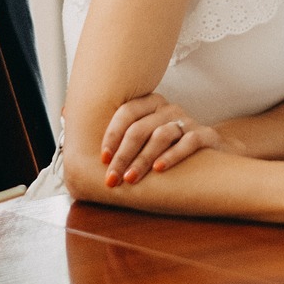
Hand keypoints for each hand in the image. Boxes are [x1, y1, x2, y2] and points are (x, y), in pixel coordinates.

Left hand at [100, 93, 228, 185]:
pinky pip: (189, 142)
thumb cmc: (169, 146)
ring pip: (161, 135)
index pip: (127, 112)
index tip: (103, 159)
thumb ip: (116, 131)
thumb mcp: (145, 135)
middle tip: (112, 178)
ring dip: (143, 159)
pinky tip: (159, 169)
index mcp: (151, 105)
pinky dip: (172, 155)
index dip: (112, 135)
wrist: (214, 151)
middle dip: (123, 155)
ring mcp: (188, 121)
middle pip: (140, 128)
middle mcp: (168, 110)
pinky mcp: (206, 135)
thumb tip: (70, 120)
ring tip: (131, 178)